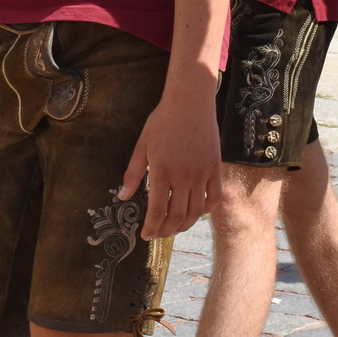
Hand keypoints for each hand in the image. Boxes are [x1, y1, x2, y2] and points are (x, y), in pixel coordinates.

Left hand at [118, 82, 221, 238]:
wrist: (190, 102)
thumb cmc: (162, 122)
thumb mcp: (142, 146)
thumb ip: (132, 174)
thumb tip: (122, 197)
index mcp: (162, 172)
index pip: (157, 212)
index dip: (151, 228)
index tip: (146, 235)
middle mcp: (184, 177)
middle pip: (177, 216)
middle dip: (166, 231)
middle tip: (159, 234)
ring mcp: (202, 174)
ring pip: (196, 211)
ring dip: (184, 225)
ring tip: (175, 228)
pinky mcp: (215, 168)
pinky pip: (214, 197)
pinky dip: (206, 211)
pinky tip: (196, 212)